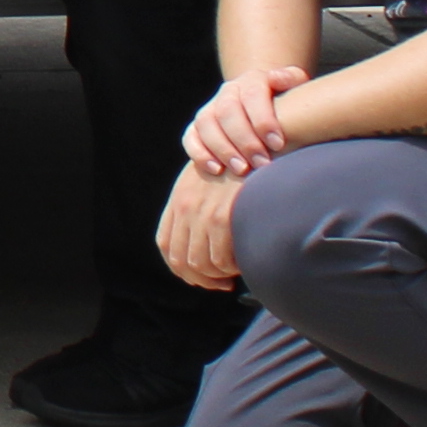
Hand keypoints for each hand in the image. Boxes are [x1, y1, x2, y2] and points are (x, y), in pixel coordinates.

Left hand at [156, 157, 246, 295]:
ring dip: (216, 277)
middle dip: (200, 279)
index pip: (166, 244)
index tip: (199, 275)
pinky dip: (231, 269)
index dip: (180, 267)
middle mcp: (185, 206)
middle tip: (220, 284)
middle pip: (179, 259)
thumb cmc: (244, 163)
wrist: (260, 143)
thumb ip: (202, 204)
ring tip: (232, 275)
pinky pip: (220, 259)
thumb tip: (207, 239)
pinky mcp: (222, 217)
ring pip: (199, 264)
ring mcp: (201, 212)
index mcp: (180, 197)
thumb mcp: (211, 179)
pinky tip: (242, 263)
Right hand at [177, 65, 303, 179]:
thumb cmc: (285, 104)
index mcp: (252, 80)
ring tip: (242, 170)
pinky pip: (191, 138)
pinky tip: (217, 170)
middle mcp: (228, 92)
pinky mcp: (196, 128)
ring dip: (223, 149)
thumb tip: (285, 79)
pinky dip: (200, 154)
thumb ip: (292, 80)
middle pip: (228, 111)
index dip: (263, 119)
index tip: (278, 144)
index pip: (253, 95)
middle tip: (262, 163)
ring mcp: (210, 109)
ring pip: (206, 124)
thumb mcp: (294, 87)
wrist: (262, 106)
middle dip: (245, 140)